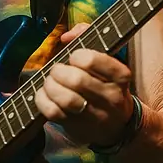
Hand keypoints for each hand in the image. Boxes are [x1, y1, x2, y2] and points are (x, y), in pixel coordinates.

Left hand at [34, 23, 135, 146]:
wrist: (116, 125)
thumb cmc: (106, 83)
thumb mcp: (107, 59)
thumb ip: (89, 35)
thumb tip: (67, 36)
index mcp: (120, 76)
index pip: (94, 60)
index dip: (77, 55)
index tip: (74, 57)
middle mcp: (111, 97)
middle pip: (77, 80)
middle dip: (59, 71)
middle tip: (57, 70)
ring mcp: (95, 115)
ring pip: (66, 99)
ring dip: (50, 86)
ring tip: (50, 82)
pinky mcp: (78, 127)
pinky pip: (54, 113)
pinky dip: (42, 100)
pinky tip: (45, 94)